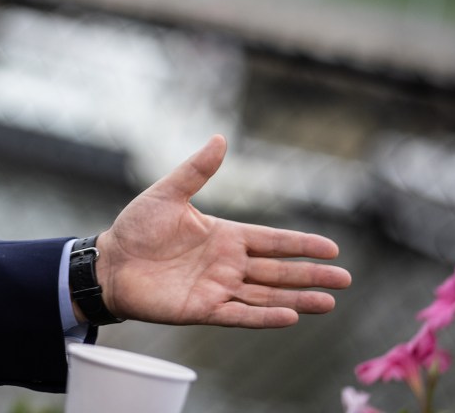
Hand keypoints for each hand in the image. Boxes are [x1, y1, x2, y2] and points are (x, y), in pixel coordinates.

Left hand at [92, 134, 351, 327]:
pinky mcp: (204, 309)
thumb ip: (196, 170)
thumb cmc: (136, 227)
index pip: (271, 240)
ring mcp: (218, 288)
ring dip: (298, 300)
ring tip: (329, 303)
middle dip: (311, 275)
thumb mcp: (167, 193)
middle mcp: (227, 264)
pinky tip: (290, 317)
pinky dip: (265, 317)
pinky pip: (240, 314)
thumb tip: (220, 138)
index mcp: (224, 236)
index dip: (300, 244)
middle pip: (278, 270)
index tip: (332, 248)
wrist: (109, 262)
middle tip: (345, 279)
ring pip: (267, 295)